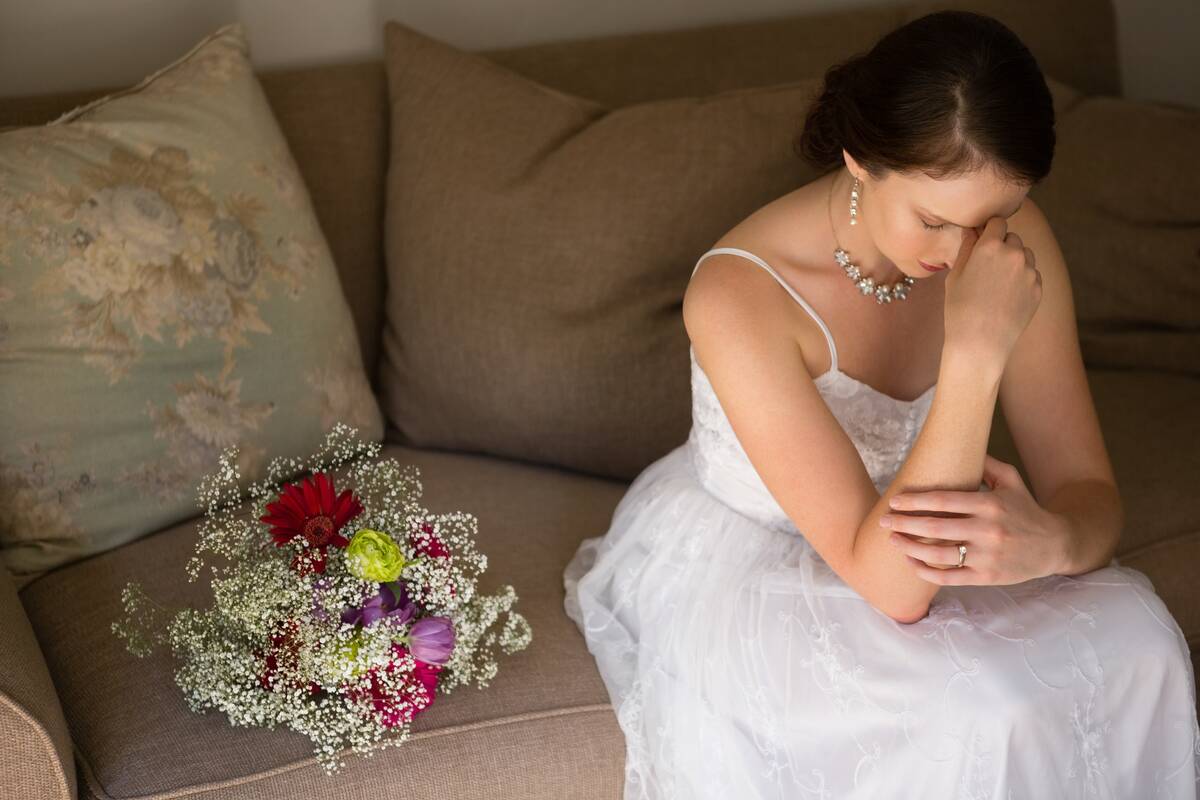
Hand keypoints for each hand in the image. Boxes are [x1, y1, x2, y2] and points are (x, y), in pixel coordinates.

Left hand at [879, 454, 1068, 585]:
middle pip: (935, 528)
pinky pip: (949, 577)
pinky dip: (926, 571)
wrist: (1056, 545)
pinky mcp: (987, 577)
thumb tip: (960, 444)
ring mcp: (986, 556)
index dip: (914, 501)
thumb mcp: (1012, 480)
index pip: (942, 501)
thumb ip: (986, 463)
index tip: (894, 501)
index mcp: (989, 504)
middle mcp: (987, 531)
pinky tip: (911, 562)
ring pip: (938, 555)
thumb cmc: (1026, 509)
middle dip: (904, 524)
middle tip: (883, 521)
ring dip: (910, 548)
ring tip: (893, 540)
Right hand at [943, 216, 1042, 364]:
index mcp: (990, 247)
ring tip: (997, 282)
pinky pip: (1032, 274)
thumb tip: (972, 231)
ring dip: (1015, 261)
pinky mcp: (1038, 288)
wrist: (980, 343)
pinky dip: (1022, 279)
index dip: (990, 229)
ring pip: (1025, 255)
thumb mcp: (955, 276)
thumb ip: (966, 248)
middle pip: (1013, 237)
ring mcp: (1030, 272)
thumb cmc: (959, 309)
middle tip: (988, 265)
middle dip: (1002, 245)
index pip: (997, 221)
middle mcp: (1014, 254)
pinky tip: (1006, 296)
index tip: (984, 237)